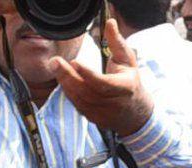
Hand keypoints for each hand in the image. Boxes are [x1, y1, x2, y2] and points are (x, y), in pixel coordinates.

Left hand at [50, 19, 153, 136]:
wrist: (136, 113)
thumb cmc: (130, 81)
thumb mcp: (128, 61)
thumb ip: (117, 42)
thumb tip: (110, 23)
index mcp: (125, 88)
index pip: (103, 83)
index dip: (88, 75)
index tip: (74, 62)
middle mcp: (115, 104)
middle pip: (88, 92)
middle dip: (69, 77)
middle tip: (55, 62)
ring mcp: (105, 114)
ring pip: (81, 101)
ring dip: (66, 84)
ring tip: (57, 67)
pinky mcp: (96, 120)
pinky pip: (78, 106)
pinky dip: (69, 93)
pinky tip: (63, 80)